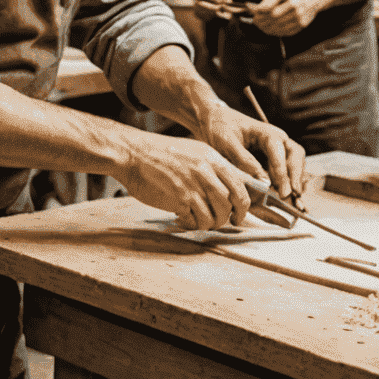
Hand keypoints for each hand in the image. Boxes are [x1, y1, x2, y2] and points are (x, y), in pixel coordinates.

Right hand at [117, 131, 256, 229]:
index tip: (240, 213)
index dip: (244, 204)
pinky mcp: (180, 199)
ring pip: (216, 216)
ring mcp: (194, 186)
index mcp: (213, 159)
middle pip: (232, 203)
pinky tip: (184, 219)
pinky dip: (192, 225)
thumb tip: (229, 188)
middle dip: (231, 217)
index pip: (241, 185)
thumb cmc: (161, 154)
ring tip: (199, 221)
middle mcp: (207, 172)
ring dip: (210, 223)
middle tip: (224, 222)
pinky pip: (195, 221)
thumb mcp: (194, 152)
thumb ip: (213, 168)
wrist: (133, 153)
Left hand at [195, 99, 305, 201]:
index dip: (282, 173)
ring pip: (295, 166)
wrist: (214, 122)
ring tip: (295, 203)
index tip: (283, 191)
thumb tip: (261, 180)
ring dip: (296, 184)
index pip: (280, 152)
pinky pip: (287, 174)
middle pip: (296, 157)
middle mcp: (277, 141)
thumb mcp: (227, 142)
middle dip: (295, 178)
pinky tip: (290, 201)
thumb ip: (243, 159)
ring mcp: (277, 151)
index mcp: (267, 133)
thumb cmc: (221, 128)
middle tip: (290, 197)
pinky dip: (290, 187)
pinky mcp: (273, 162)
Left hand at [251, 0, 327, 36]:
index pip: (272, 12)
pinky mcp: (302, 26)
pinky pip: (286, 32)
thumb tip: (258, 8)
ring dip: (268, 29)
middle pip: (275, 21)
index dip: (261, 15)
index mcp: (293, 2)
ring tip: (261, 26)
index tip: (254, 15)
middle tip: (255, 21)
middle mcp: (298, 13)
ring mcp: (301, 21)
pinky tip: (270, 29)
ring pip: (280, 29)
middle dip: (262, 23)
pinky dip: (276, 32)